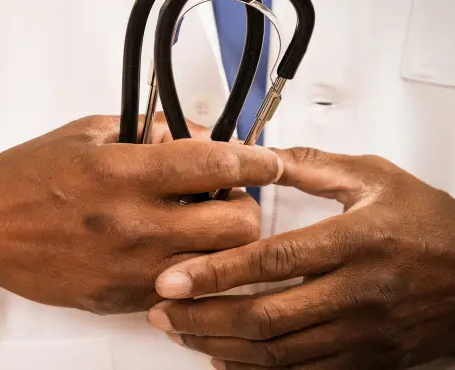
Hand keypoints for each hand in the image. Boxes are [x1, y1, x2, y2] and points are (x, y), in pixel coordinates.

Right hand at [0, 114, 281, 313]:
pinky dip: (188, 269)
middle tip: (228, 198)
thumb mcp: (88, 134)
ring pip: (218, 266)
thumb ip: (150, 133)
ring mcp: (128, 269)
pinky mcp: (120, 298)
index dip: (256, 161)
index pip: (217, 167)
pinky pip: (181, 288)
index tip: (266, 160)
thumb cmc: (26, 177)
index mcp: (121, 174)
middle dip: (246, 208)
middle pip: (236, 226)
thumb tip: (201, 137)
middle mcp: (130, 225)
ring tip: (199, 226)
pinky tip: (167, 250)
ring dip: (221, 244)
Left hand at [148, 148, 454, 368]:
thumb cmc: (428, 224)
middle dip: (203, 317)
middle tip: (163, 312)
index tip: (172, 278)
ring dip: (221, 345)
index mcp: (355, 242)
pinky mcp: (366, 360)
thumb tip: (258, 155)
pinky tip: (226, 359)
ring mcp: (362, 334)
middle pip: (265, 317)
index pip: (272, 261)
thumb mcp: (374, 179)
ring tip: (182, 333)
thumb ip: (313, 164)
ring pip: (278, 353)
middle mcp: (357, 293)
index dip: (215, 273)